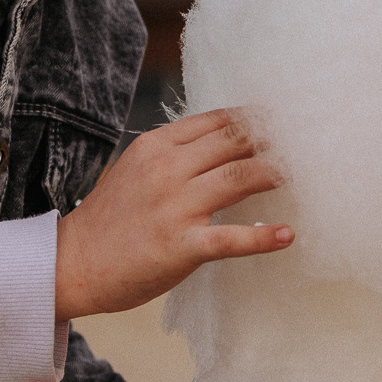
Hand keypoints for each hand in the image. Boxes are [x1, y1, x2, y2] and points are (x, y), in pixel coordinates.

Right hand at [54, 108, 291, 320]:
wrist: (72, 263)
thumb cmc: (111, 219)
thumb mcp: (138, 169)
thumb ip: (176, 153)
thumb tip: (226, 142)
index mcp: (156, 145)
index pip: (219, 120)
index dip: (257, 118)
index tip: (286, 120)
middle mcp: (167, 168)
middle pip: (236, 142)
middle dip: (275, 140)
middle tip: (309, 143)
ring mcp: (175, 207)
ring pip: (240, 178)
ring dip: (277, 173)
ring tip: (303, 175)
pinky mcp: (181, 246)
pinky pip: (232, 238)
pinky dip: (264, 238)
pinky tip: (287, 235)